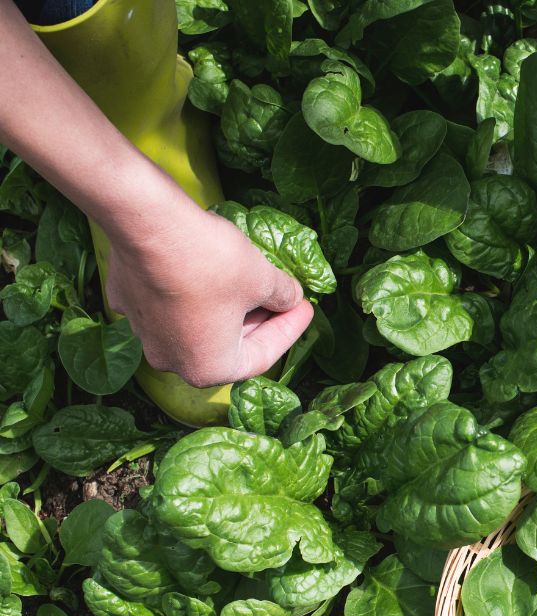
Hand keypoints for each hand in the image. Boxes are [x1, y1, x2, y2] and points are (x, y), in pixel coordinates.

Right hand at [105, 196, 310, 387]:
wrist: (149, 222)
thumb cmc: (211, 263)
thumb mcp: (262, 279)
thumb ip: (283, 295)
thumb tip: (290, 298)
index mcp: (208, 368)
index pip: (262, 356)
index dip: (289, 330)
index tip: (306, 309)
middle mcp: (170, 360)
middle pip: (228, 344)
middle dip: (260, 320)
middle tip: (283, 299)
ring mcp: (144, 332)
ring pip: (197, 324)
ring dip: (227, 308)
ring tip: (253, 284)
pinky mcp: (126, 300)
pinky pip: (169, 302)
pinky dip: (192, 292)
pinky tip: (209, 270)